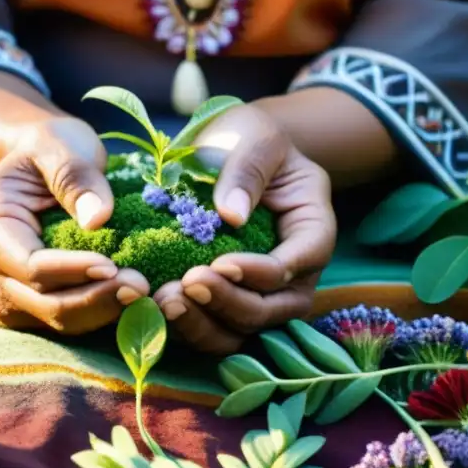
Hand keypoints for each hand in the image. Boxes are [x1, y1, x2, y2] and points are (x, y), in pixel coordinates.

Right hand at [0, 116, 148, 333]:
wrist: (48, 162)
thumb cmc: (51, 149)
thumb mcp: (59, 145)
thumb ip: (75, 176)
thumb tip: (97, 218)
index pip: (28, 265)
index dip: (70, 270)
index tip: (112, 265)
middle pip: (41, 303)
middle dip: (91, 300)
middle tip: (141, 286)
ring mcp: (20, 291)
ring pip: (57, 320)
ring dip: (101, 313)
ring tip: (144, 293)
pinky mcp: (44, 303)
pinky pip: (73, 320)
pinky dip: (104, 315)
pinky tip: (137, 300)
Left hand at [154, 105, 336, 353]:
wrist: (225, 150)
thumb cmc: (247, 139)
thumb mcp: (255, 137)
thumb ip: (248, 169)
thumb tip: (232, 214)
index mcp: (312, 229)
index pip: (300, 262)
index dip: (263, 272)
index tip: (220, 263)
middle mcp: (294, 272)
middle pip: (274, 309)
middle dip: (231, 304)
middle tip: (187, 285)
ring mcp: (261, 293)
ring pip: (244, 331)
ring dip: (206, 325)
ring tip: (167, 301)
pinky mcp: (227, 302)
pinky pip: (214, 328)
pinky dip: (188, 326)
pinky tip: (156, 306)